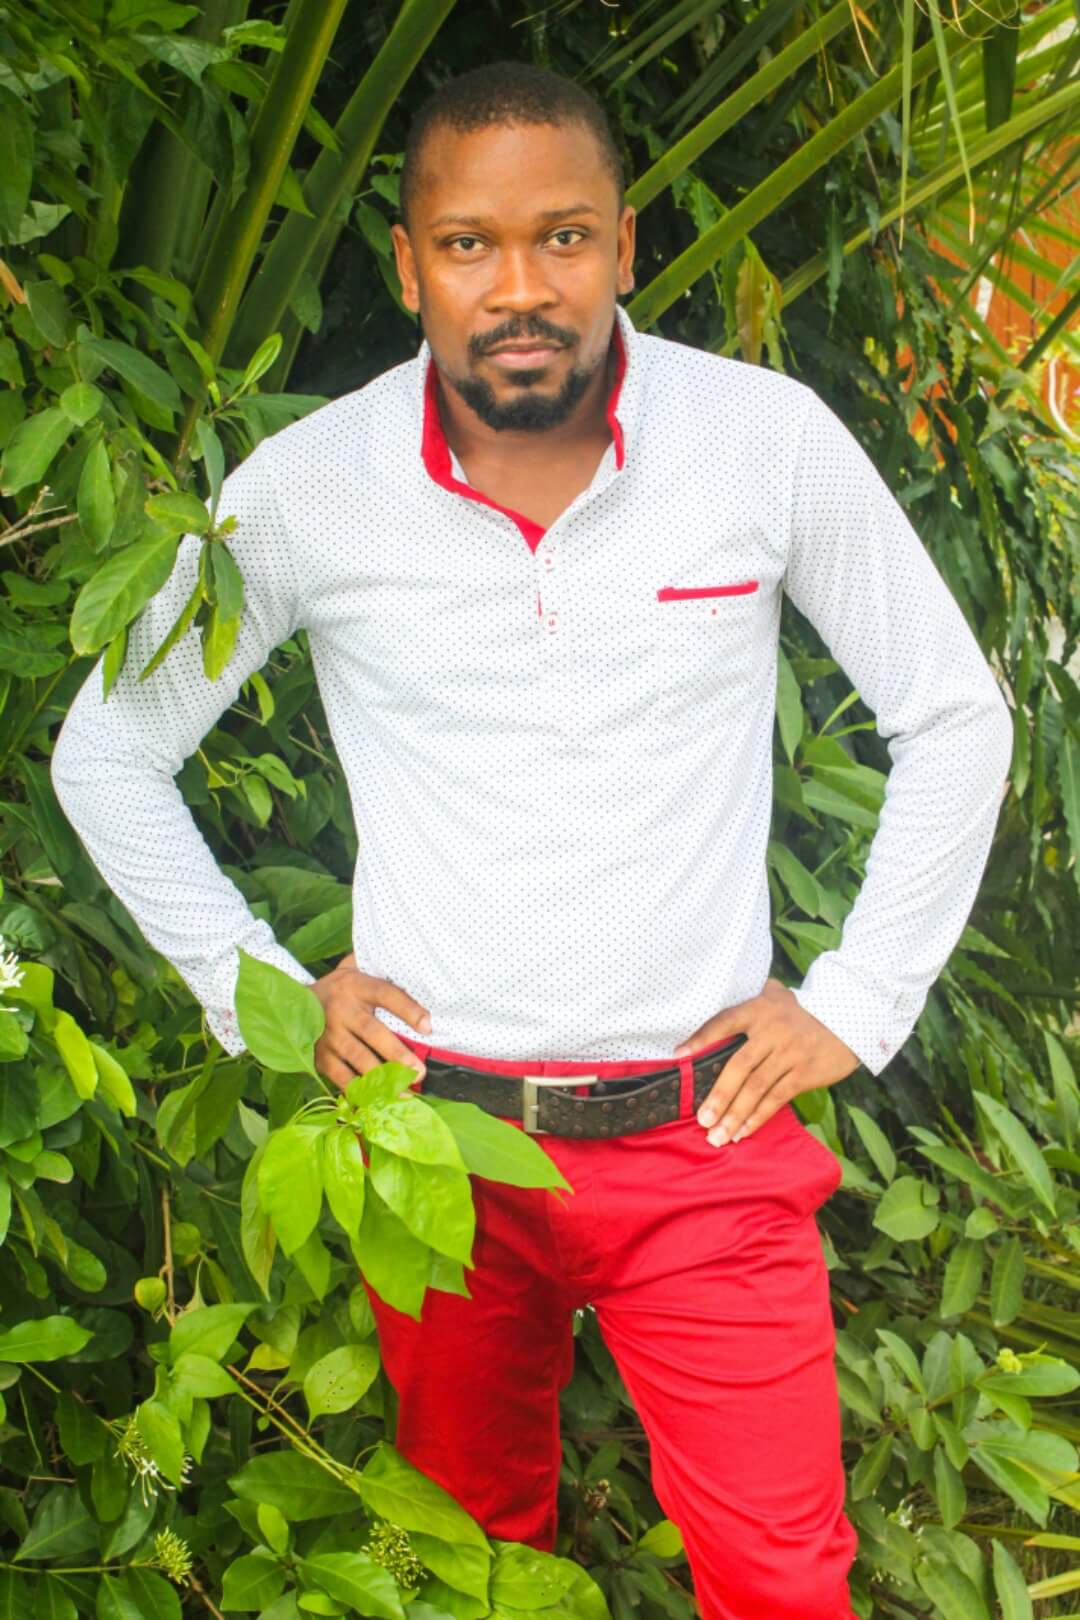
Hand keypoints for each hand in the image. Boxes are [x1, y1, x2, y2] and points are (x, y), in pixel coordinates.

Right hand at [310, 952, 431, 1092]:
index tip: (427, 1027)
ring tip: (405, 1091)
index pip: (385, 994)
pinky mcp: (320, 1056)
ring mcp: (328, 1034)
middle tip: (419, 1071)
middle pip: (371, 1031)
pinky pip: (341, 1076)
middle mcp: (341, 1009)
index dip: (407, 1010)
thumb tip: (419, 986)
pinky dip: (360, 1090)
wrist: (293, 1003)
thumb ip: (382, 974)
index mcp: (356, 986)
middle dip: (397, 1053)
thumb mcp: (357, 972)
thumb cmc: (341, 990)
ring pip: (357, 1057)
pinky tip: (378, 1100)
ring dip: (383, 1076)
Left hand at [673, 978, 858, 1145]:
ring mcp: (789, 1054)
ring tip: (717, 1136)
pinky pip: (777, 1098)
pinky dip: (758, 1117)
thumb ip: (750, 998)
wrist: (848, 1019)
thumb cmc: (802, 1011)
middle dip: (718, 1095)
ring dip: (735, 1114)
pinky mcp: (804, 1073)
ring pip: (757, 1088)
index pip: (724, 1023)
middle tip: (701, 1119)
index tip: (679, 1058)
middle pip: (738, 1066)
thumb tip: (718, 1003)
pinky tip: (743, 1132)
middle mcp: (772, 1031)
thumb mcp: (777, 995)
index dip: (701, 1039)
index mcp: (759, 1010)